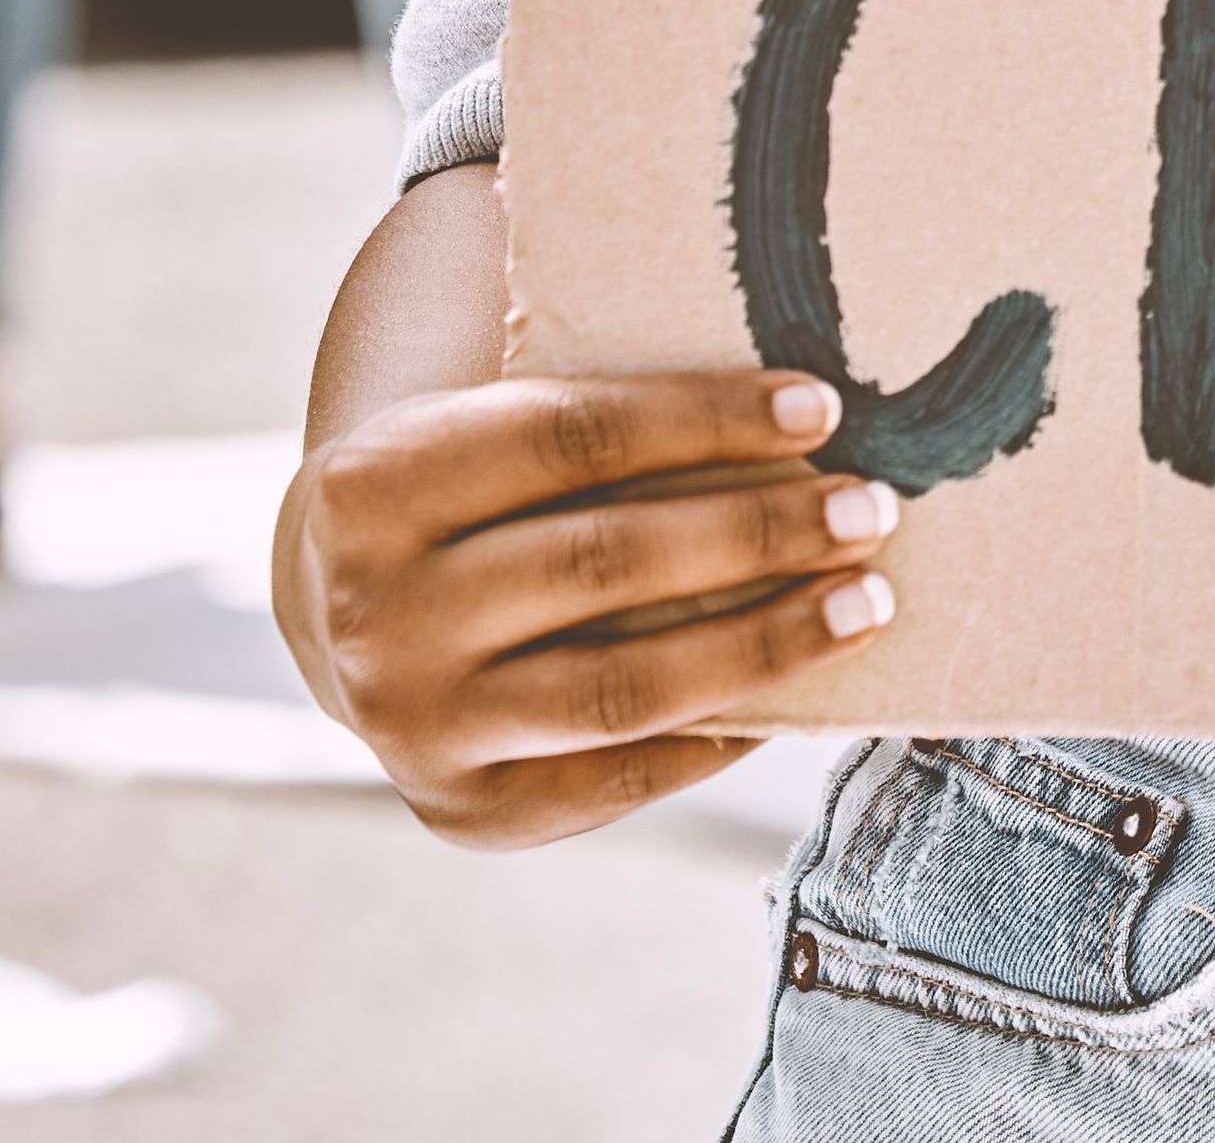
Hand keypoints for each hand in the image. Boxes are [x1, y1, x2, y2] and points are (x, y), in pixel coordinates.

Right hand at [282, 368, 899, 847]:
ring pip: (622, 686)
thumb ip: (595, 412)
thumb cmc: (467, 493)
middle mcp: (378, 615)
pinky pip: (622, 775)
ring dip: (765, 642)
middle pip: (604, 564)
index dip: (702, 421)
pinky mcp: (467, 814)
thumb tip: (792, 401)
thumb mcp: (481, 423)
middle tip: (870, 508)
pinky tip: (798, 690)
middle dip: (757, 533)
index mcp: (375, 485)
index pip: (568, 437)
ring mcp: (415, 728)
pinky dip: (722, 731)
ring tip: (865, 602)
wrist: (344, 620)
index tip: (821, 409)